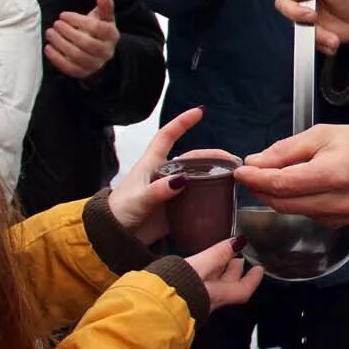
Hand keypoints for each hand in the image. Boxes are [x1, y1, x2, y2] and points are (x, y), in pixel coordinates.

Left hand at [46, 0, 119, 78]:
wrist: (100, 53)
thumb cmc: (99, 31)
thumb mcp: (104, 18)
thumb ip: (104, 6)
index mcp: (112, 36)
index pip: (97, 28)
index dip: (78, 20)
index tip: (63, 15)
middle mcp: (106, 52)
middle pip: (87, 43)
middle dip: (68, 32)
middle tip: (55, 24)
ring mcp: (95, 64)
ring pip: (77, 56)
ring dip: (60, 44)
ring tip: (49, 33)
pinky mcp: (83, 73)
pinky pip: (70, 68)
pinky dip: (57, 59)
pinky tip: (48, 48)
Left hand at [108, 106, 236, 243]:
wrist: (115, 237)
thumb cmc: (120, 212)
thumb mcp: (138, 200)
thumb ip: (158, 190)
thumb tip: (181, 180)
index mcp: (151, 164)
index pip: (167, 136)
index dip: (182, 122)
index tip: (199, 111)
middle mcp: (163, 173)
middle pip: (191, 158)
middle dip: (212, 155)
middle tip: (232, 160)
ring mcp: (170, 190)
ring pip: (196, 176)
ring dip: (214, 174)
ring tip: (233, 176)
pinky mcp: (175, 207)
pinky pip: (196, 196)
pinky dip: (209, 194)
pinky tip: (223, 197)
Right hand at [184, 237, 264, 312]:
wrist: (147, 307)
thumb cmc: (177, 287)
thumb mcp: (200, 267)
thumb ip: (218, 254)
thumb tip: (239, 241)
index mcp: (218, 295)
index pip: (243, 290)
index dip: (252, 279)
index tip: (259, 269)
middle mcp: (208, 302)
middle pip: (228, 287)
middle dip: (234, 272)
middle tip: (238, 258)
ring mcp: (194, 303)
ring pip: (213, 287)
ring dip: (218, 273)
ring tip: (219, 260)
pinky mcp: (179, 301)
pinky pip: (199, 288)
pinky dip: (203, 277)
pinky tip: (196, 271)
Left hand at [236, 124, 348, 226]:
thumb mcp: (322, 134)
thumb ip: (286, 150)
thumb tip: (254, 162)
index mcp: (332, 174)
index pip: (282, 184)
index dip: (256, 179)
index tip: (240, 171)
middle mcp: (334, 201)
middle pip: (282, 202)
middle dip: (260, 188)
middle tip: (249, 173)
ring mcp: (336, 216)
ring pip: (290, 210)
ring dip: (274, 195)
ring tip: (270, 176)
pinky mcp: (337, 223)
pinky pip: (304, 213)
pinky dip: (292, 201)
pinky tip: (295, 187)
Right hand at [272, 0, 348, 53]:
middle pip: (281, 4)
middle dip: (297, 12)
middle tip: (314, 14)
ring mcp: (302, 17)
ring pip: (293, 25)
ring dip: (314, 32)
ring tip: (331, 34)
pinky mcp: (309, 33)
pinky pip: (307, 41)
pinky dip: (322, 42)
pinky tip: (333, 39)